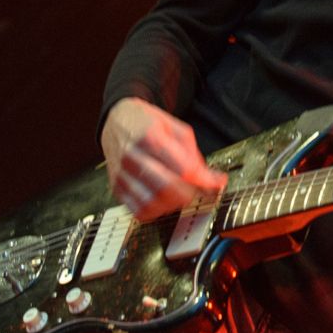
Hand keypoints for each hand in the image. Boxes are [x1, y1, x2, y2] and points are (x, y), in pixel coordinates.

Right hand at [101, 97, 226, 220]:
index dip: (203, 180)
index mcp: (150, 138)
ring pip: (152, 203)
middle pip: (166, 188)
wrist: (116, 121)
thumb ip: (194, 154)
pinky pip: (139, 211)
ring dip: (173, 204)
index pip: (182, 169)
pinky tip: (163, 200)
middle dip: (189, 194)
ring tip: (179, 194)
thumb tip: (211, 180)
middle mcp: (133, 158)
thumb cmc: (146, 123)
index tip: (216, 183)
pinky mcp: (117, 189)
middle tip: (196, 189)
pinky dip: (156, 211)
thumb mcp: (176, 127)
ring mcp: (122, 175)